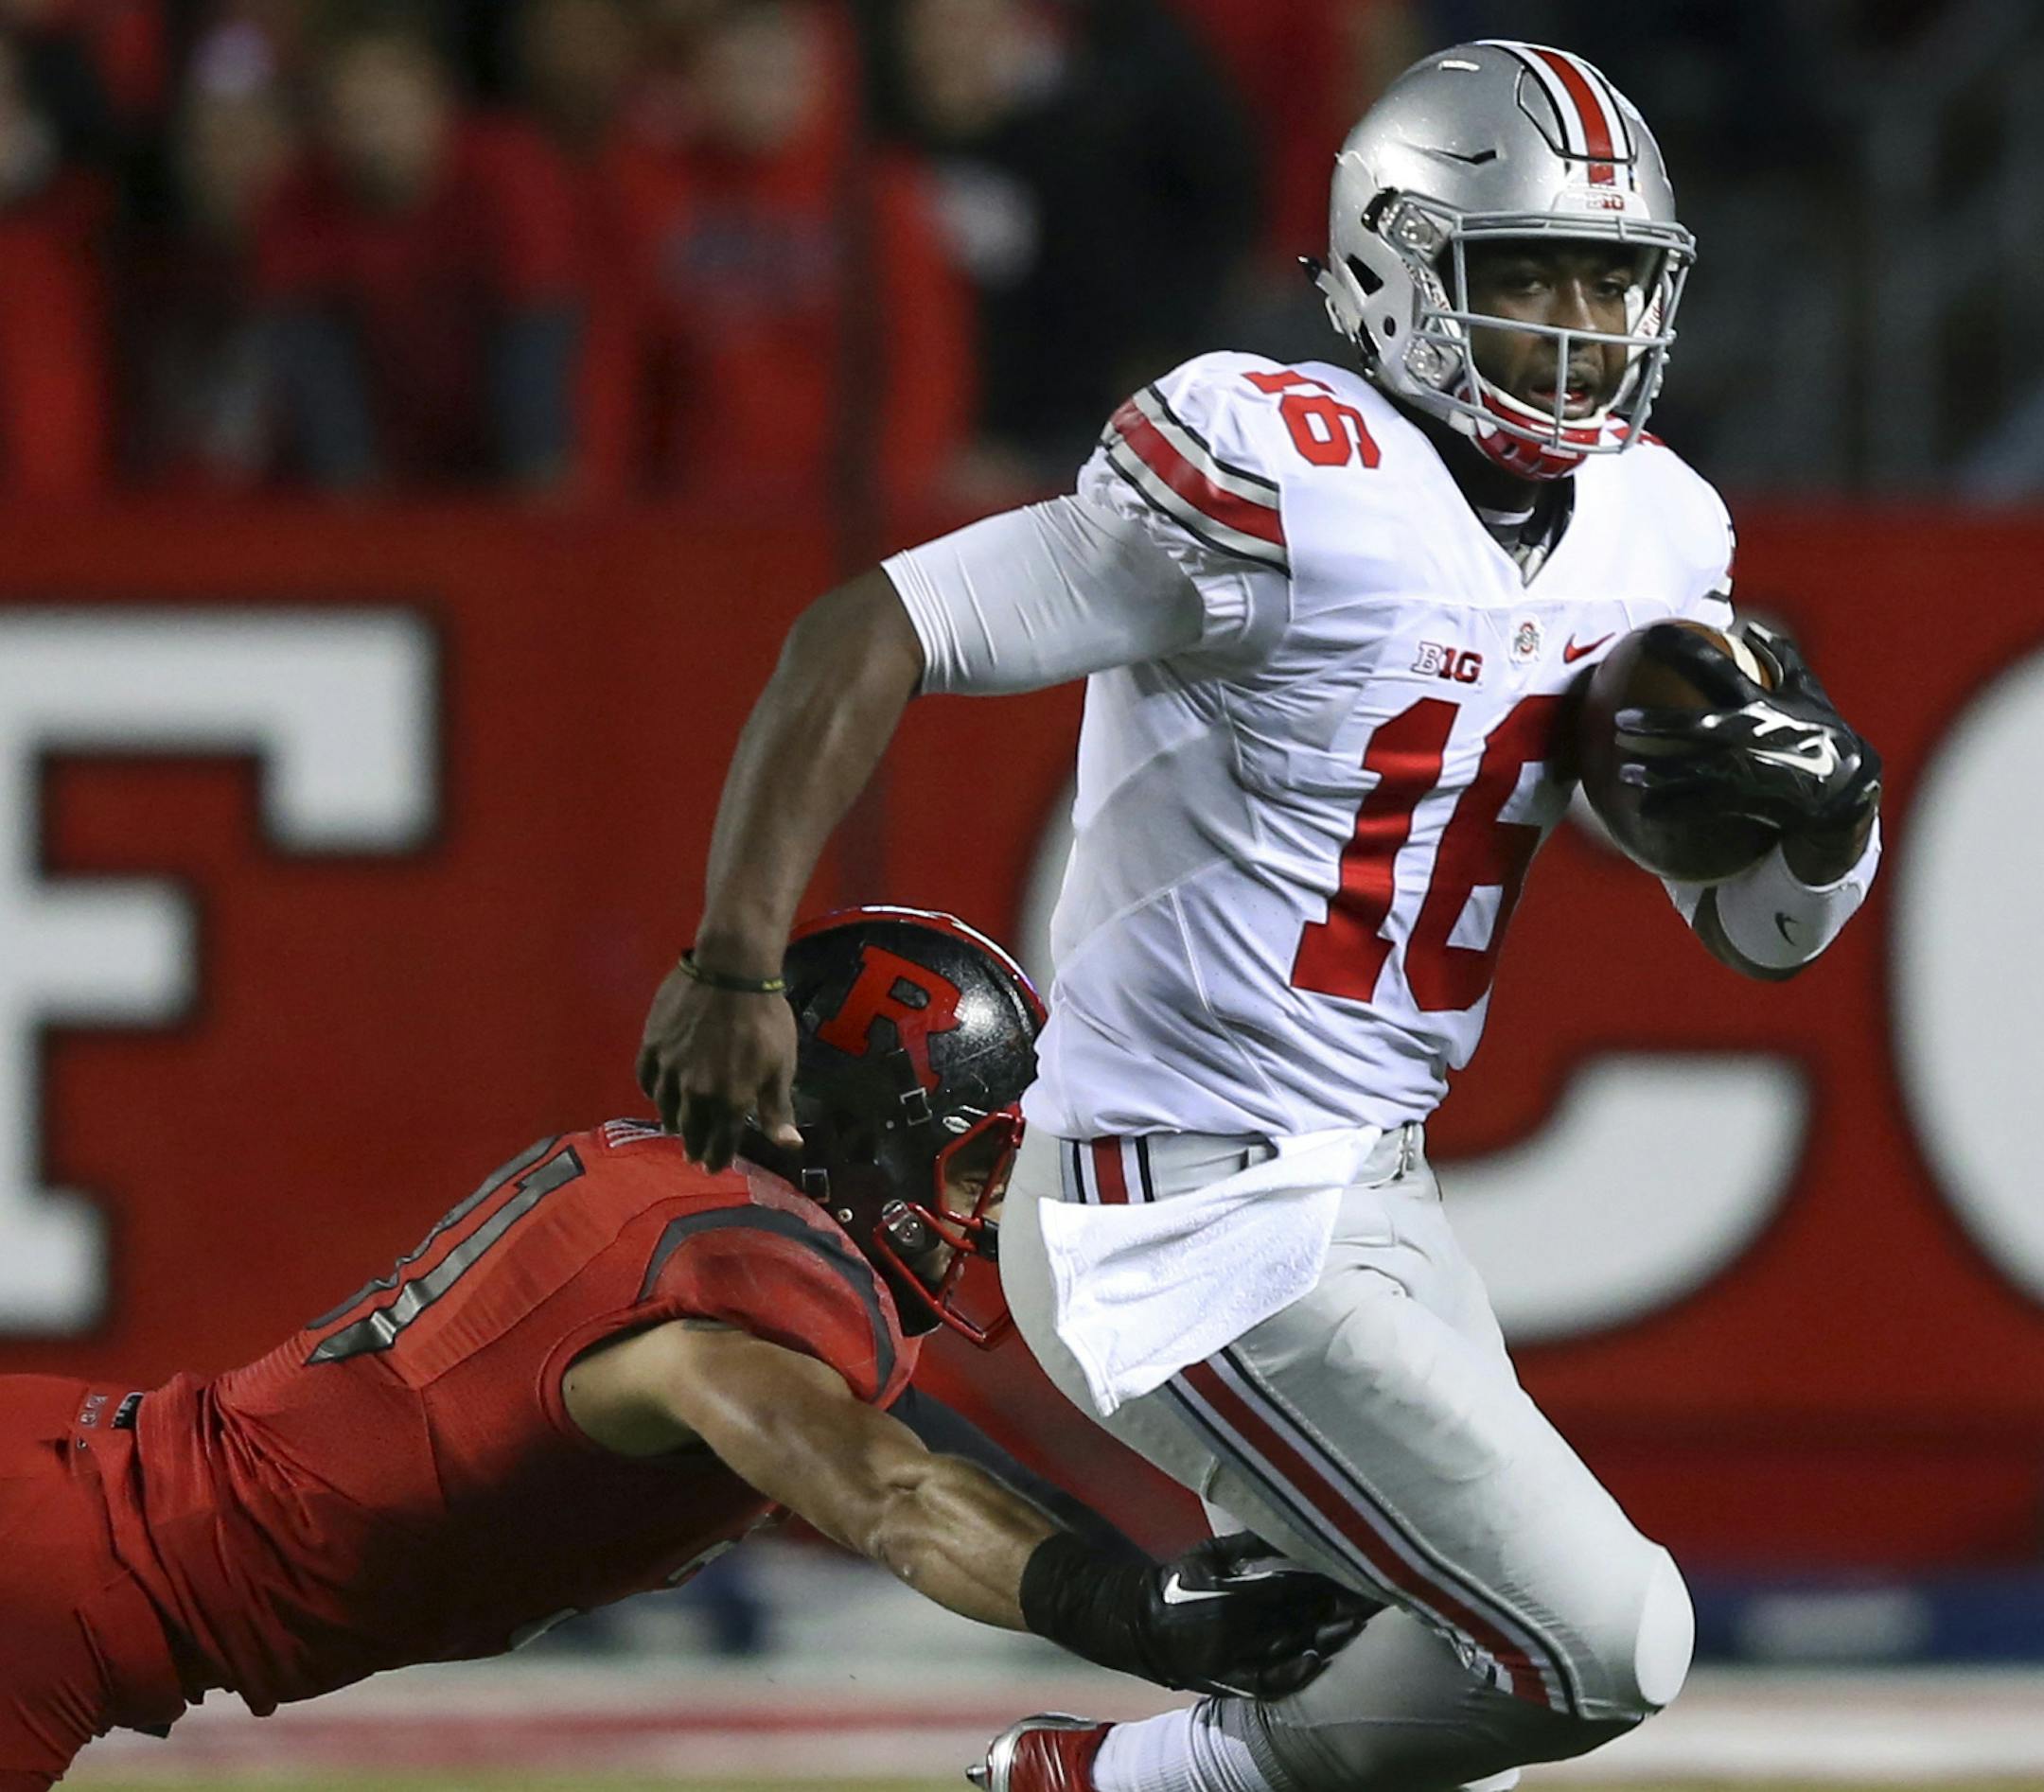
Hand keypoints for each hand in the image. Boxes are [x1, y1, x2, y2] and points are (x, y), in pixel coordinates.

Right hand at [636, 959, 802, 1171]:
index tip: (713, 1167)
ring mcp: (670, 1069)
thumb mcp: (780, 1066)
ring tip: (675, 1129)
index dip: (717, 1158)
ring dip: (673, 1122)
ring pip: (666, 1106)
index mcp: (729, 1100)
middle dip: (695, 1146)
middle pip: (691, 1128)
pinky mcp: (652, 1045)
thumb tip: (790, 1146)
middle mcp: (695, 1092)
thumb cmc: (765, 1018)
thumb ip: (778, 1109)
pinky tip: (658, 1094)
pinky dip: (653, 1092)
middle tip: (694, 1156)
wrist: (731, 971)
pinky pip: (647, 1078)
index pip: (720, 1143)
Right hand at [1132, 1533, 1377, 1699]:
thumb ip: (1248, 1544)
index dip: (1328, 1580)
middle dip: (1336, 1606)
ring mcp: (1238, 1659)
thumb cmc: (1179, 1582)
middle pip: (1300, 1617)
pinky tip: (1317, 1661)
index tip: (1359, 1569)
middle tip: (1373, 1595)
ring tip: (1357, 1623)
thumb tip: (1288, 1523)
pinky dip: (1294, 1674)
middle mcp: (1241, 1629)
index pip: (1294, 1585)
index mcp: (1237, 1593)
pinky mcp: (1232, 1682)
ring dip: (1326, 1636)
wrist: (1142, 1626)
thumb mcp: (1209, 1553)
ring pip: (1292, 1647)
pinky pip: (1269, 1683)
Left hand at [1614, 621, 1881, 849]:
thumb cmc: (1822, 735)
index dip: (1682, 648)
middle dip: (1656, 723)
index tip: (1648, 636)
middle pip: (1696, 726)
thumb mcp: (1808, 693)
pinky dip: (1671, 809)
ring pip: (1693, 772)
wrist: (1846, 790)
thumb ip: (1781, 657)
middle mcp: (1753, 734)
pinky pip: (1702, 807)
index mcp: (1761, 701)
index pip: (1716, 665)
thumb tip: (1750, 625)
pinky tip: (1643, 810)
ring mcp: (1751, 769)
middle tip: (1620, 722)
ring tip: (1623, 772)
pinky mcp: (1750, 800)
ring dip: (1656, 774)